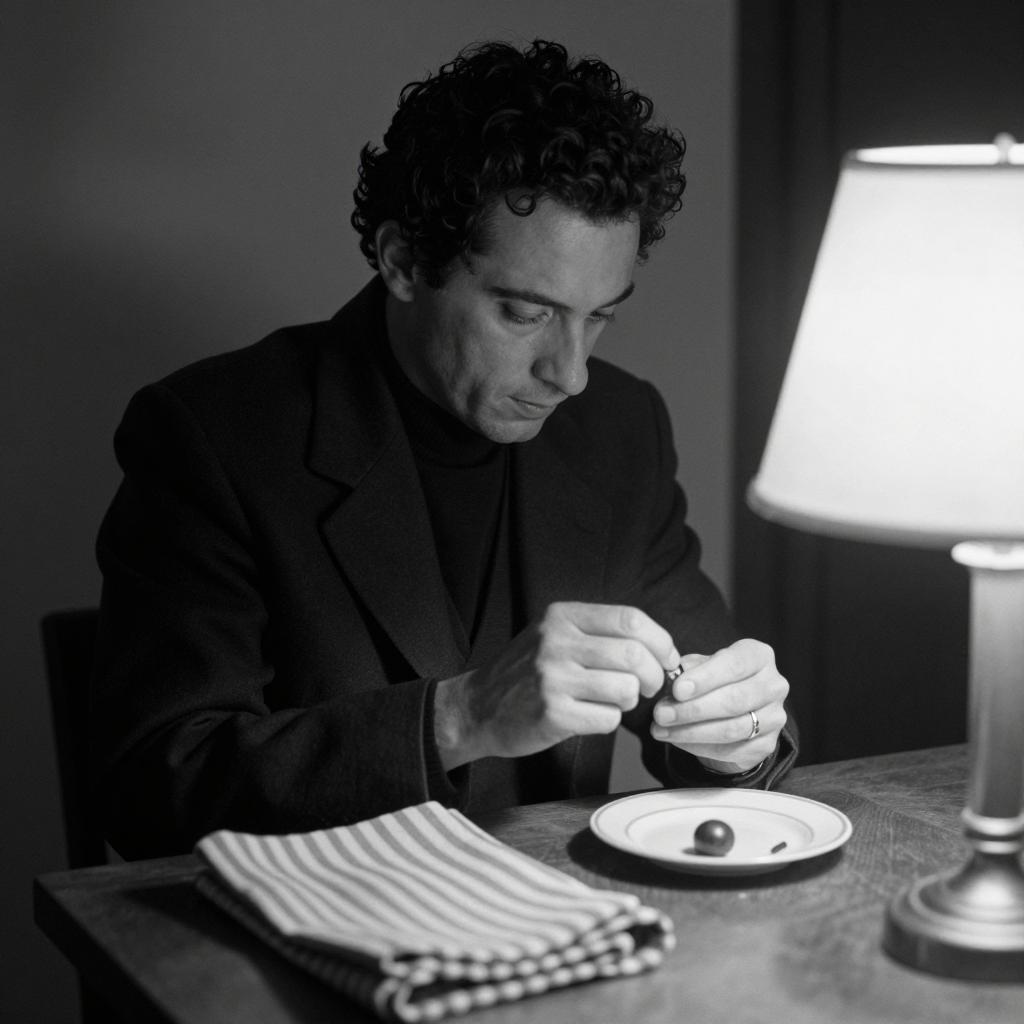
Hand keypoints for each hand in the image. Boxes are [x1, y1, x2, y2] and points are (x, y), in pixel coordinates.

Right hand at [435, 602, 678, 768]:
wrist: (478, 707)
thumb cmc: (528, 672)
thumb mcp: (555, 634)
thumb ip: (600, 633)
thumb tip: (663, 649)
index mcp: (562, 616)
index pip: (631, 619)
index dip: (660, 642)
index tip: (667, 659)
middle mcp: (557, 642)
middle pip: (636, 656)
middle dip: (655, 677)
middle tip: (648, 688)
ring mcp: (552, 678)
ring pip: (627, 689)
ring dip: (629, 701)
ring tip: (610, 701)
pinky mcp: (552, 713)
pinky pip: (608, 719)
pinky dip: (609, 721)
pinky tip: (589, 716)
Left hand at [650, 638, 787, 773]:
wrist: (735, 711)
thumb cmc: (714, 680)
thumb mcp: (701, 665)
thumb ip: (688, 669)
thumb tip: (671, 679)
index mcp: (758, 656)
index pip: (734, 664)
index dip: (705, 678)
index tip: (677, 690)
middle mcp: (774, 685)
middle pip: (733, 700)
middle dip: (692, 709)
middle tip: (661, 714)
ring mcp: (774, 717)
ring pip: (731, 729)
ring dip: (691, 731)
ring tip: (661, 729)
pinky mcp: (766, 745)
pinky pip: (730, 750)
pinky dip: (699, 747)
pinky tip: (677, 740)